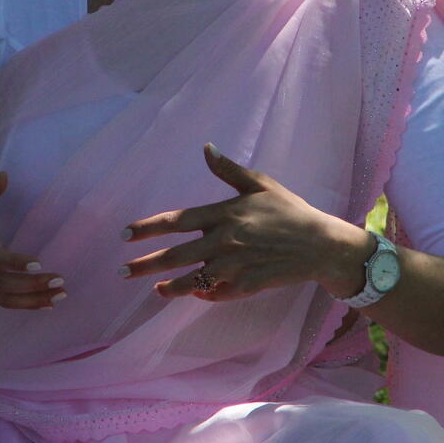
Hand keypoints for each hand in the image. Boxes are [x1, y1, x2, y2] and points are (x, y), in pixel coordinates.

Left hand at [121, 144, 372, 300]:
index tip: (125, 234)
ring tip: (154, 289)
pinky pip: (216, 294)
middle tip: (122, 270)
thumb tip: (206, 148)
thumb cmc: (291, 210)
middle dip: (145, 264)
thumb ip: (229, 170)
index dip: (147, 228)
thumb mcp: (261, 184)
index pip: (175, 221)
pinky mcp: (246, 286)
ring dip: (169, 286)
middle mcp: (224, 242)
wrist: (321, 245)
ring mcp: (234, 267)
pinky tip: (191, 294)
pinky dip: (202, 295)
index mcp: (224, 214)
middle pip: (175, 256)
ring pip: (192, 280)